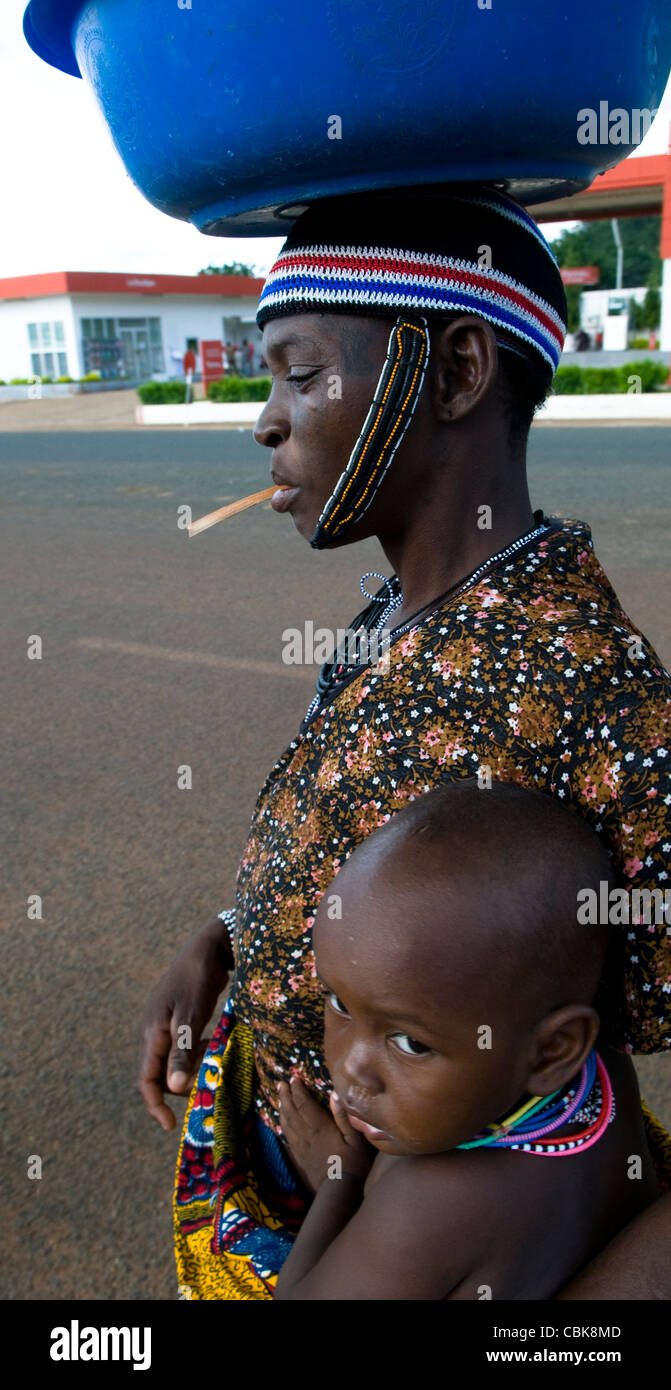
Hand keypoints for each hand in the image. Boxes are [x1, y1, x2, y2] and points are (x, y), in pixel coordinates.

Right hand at [136, 916, 233, 1130]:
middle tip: (204, 1089)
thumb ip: (182, 1051)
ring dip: (189, 1070)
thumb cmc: (198, 979)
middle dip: (178, 1088)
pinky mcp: (178, 1021)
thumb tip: (173, 1087)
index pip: (145, 1079)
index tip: (170, 1125)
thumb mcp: (191, 1016)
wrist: (207, 948)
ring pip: (172, 1063)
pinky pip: (182, 1049)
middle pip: (158, 1075)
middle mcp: (154, 1032)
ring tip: (213, 1063)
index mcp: (152, 1033)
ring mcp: (165, 1026)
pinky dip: (195, 1055)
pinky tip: (213, 1046)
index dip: (155, 1105)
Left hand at [278, 1078, 374, 1193]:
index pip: (304, 1104)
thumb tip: (334, 1094)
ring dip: (282, 1109)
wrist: (338, 1190)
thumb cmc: (352, 1163)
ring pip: (287, 1124)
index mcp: (319, 1127)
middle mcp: (306, 1134)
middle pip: (292, 1111)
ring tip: (280, 1098)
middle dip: (286, 1096)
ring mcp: (301, 1146)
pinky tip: (282, 1123)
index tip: (294, 1078)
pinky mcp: (299, 1157)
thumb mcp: (355, 1138)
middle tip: (281, 1083)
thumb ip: (343, 1116)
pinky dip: (283, 1126)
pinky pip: (288, 1137)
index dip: (298, 1090)